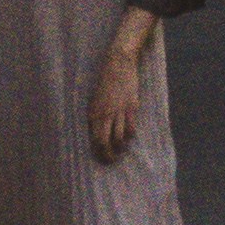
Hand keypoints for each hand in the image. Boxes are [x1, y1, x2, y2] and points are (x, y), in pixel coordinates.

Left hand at [88, 44, 145, 162]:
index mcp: (93, 113)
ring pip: (118, 139)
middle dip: (107, 156)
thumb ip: (96, 115)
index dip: (97, 152)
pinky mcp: (131, 107)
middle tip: (111, 161)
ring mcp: (118, 112)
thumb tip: (97, 132)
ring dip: (120, 148)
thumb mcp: (95, 99)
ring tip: (121, 151)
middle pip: (104, 143)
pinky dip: (130, 136)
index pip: (93, 140)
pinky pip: (131, 129)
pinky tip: (130, 136)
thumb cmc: (105, 80)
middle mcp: (104, 115)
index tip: (101, 158)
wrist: (118, 63)